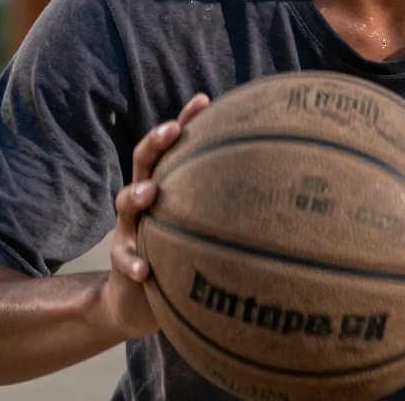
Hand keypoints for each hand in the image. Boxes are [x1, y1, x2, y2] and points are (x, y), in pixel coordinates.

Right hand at [101, 92, 210, 339]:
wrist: (137, 303)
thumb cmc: (180, 258)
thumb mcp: (202, 231)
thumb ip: (227, 212)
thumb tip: (283, 194)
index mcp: (165, 188)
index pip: (171, 147)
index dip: (184, 121)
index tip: (204, 101)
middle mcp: (143, 203)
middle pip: (142, 161)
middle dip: (156, 143)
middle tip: (173, 131)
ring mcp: (129, 230)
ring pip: (125, 204)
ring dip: (138, 195)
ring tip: (152, 193)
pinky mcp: (122, 262)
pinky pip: (123, 259)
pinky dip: (133, 261)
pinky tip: (146, 267)